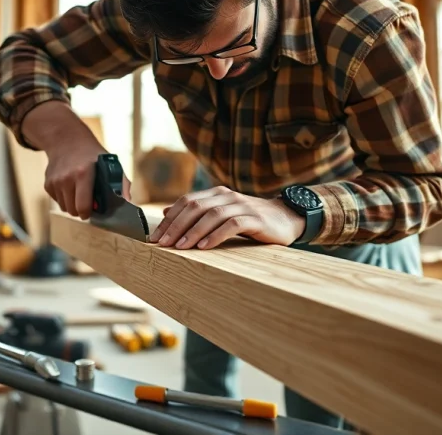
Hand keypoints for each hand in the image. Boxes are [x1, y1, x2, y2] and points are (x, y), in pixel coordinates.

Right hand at [43, 136, 131, 220]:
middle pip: (73, 210)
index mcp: (83, 173)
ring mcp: (55, 181)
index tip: (93, 211)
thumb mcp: (110, 164)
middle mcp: (66, 178)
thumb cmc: (92, 155)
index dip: (89, 213)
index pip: (83, 206)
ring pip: (64, 207)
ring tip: (80, 191)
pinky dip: (64, 198)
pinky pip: (57, 201)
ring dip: (73, 204)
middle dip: (81, 210)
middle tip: (88, 201)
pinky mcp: (47, 183)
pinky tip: (70, 186)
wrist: (67, 140)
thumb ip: (121, 183)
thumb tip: (128, 202)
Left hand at [150, 186, 304, 249]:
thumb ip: (197, 212)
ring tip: (180, 248)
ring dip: (192, 232)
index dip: (169, 219)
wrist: (286, 218)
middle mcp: (227, 196)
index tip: (155, 237)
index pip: (186, 202)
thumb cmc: (250, 219)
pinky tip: (204, 247)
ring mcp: (242, 206)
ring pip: (211, 215)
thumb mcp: (221, 213)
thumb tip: (166, 213)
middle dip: (176, 226)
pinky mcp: (255, 219)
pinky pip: (231, 225)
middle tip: (162, 244)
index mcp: (216, 193)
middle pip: (195, 207)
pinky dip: (215, 236)